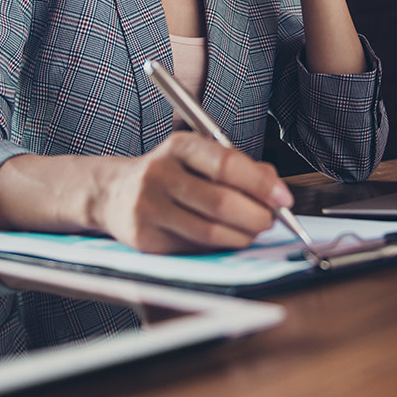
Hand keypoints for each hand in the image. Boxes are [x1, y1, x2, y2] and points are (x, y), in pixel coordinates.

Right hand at [97, 132, 292, 253]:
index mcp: (179, 147)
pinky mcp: (145, 239)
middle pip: (221, 202)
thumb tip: (276, 188)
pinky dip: (219, 248)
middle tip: (269, 220)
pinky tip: (225, 239)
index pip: (226, 164)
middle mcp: (160, 174)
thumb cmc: (168, 174)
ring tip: (251, 232)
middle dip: (256, 216)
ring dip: (241, 237)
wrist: (113, 192)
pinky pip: (194, 249)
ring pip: (209, 232)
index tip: (283, 199)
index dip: (261, 184)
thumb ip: (239, 167)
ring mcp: (149, 208)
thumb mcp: (199, 157)